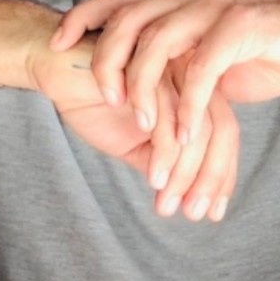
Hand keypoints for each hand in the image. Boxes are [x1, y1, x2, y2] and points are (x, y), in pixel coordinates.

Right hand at [28, 36, 237, 220]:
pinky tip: (152, 177)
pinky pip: (164, 113)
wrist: (55, 70)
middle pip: (221, 130)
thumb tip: (184, 198)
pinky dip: (161, 149)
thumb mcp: (132, 143)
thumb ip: (160, 163)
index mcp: (193, 92)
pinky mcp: (145, 66)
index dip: (222, 176)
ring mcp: (170, 69)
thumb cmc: (94, 102)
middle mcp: (189, 77)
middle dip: (210, 178)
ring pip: (194, 126)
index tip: (212, 213)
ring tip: (165, 202)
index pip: (224, 134)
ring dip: (183, 172)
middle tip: (193, 214)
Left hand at [49, 0, 279, 144]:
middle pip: (128, 18)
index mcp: (178, 7)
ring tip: (143, 125)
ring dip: (145, 84)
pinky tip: (184, 134)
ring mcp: (218, 12)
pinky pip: (206, 66)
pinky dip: (190, 104)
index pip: (117, 2)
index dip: (82, 18)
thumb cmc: (268, 52)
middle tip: (102, 99)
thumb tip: (143, 95)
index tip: (56, 45)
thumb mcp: (210, 62)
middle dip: (105, 57)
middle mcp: (191, 2)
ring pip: (161, 38)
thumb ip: (176, 70)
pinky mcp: (246, 29)